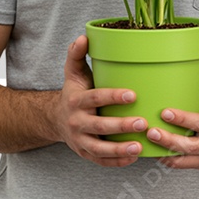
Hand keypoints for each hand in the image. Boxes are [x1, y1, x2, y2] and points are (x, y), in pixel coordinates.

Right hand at [54, 35, 146, 166]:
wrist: (55, 119)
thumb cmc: (74, 93)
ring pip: (99, 148)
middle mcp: (76, 122)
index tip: (133, 95)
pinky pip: (101, 161)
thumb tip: (84, 36)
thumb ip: (77, 55)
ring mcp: (80, 140)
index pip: (95, 98)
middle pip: (99, 126)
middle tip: (143, 122)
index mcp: (76, 101)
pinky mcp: (85, 154)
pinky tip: (134, 158)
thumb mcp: (73, 74)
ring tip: (140, 147)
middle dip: (121, 126)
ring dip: (119, 149)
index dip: (113, 97)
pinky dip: (117, 161)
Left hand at [146, 51, 198, 168]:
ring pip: (182, 158)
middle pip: (190, 146)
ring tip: (146, 141)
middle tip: (150, 131)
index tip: (164, 112)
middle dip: (169, 140)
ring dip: (164, 151)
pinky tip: (150, 151)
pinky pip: (179, 165)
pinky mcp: (197, 164)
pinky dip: (165, 160)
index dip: (183, 119)